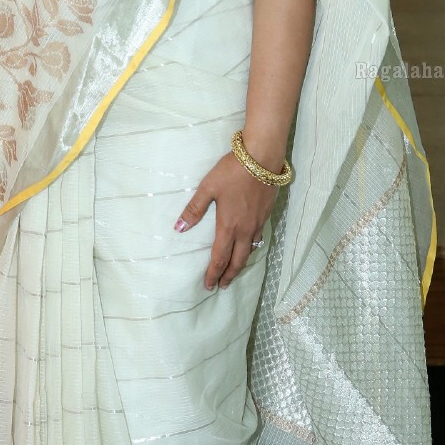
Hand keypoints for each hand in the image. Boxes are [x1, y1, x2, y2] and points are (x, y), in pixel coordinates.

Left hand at [175, 152, 275, 290]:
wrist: (261, 159)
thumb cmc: (231, 172)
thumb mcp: (208, 188)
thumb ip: (194, 210)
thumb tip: (178, 228)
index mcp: (228, 226)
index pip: (220, 258)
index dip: (213, 274)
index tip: (208, 285)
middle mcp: (245, 230)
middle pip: (238, 261)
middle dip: (229, 275)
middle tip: (222, 285)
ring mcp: (258, 223)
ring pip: (250, 251)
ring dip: (241, 264)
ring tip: (234, 271)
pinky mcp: (266, 215)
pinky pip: (258, 239)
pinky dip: (251, 249)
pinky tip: (248, 246)